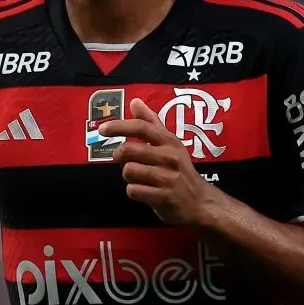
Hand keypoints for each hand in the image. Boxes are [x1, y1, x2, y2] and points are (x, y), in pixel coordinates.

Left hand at [101, 97, 221, 226]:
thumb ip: (151, 123)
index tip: (102, 129)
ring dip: (128, 176)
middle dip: (119, 156)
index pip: (141, 127)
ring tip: (139, 178)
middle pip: (129, 150)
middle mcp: (170, 157)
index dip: (119, 126)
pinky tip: (144, 191)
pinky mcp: (165, 197)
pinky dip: (134, 191)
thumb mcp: (170, 144)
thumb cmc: (179, 171)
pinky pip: (133, 190)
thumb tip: (135, 102)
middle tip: (123, 161)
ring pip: (129, 170)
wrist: (201, 203)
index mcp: (170, 141)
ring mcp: (168, 178)